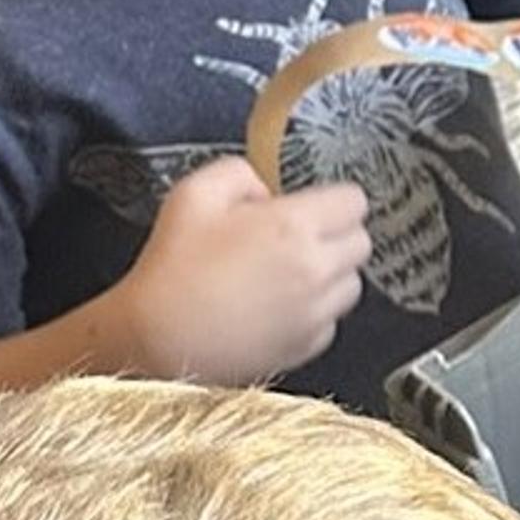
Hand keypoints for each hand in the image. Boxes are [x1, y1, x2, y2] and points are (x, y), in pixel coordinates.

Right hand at [112, 158, 375, 383]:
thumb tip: (266, 190)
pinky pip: (331, 320)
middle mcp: (316, 271)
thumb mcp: (194, 194)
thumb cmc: (172, 268)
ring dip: (331, 274)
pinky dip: (315, 311)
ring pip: (352, 284)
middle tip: (297, 237)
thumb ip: (240, 173)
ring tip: (287, 273)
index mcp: (294, 226)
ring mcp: (316, 313)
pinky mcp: (308, 346)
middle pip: (361, 243)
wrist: (158, 340)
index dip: (334, 199)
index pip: (354, 201)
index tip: (314, 205)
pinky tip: (277, 306)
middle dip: (336, 234)